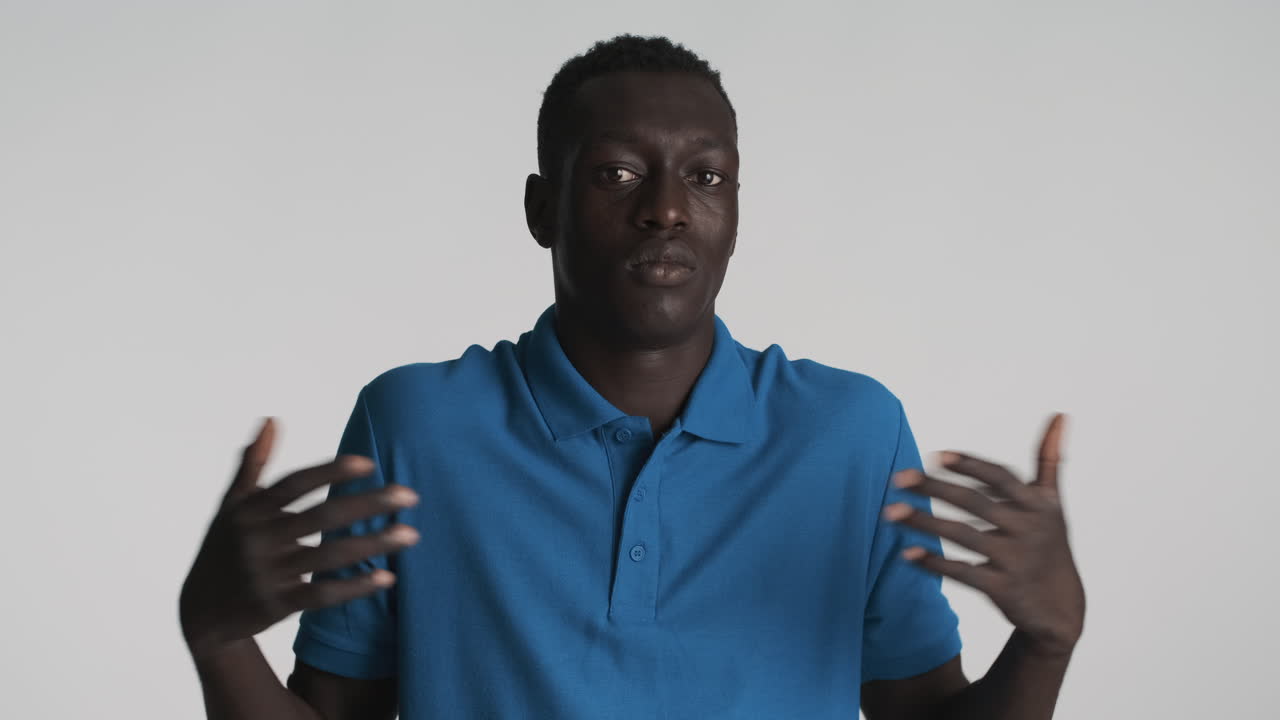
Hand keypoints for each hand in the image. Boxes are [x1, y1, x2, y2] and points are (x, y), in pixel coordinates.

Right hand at [179, 417, 419, 658]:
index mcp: (250, 511)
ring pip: (329, 556)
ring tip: (410, 534)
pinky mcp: (277, 605)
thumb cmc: (223, 548)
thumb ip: (252, 463)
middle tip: (410, 495)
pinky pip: (322, 595)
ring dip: (373, 544)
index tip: (369, 463)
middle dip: (368, 504)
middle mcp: (259, 540)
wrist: (200, 613)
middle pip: (321, 517)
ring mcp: (268, 574)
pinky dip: (354, 587)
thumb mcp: (231, 506)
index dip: (330, 472)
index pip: (296, 484)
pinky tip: (387, 577)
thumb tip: (271, 419)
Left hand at [883, 413, 1084, 655]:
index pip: (1001, 478)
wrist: (1062, 609)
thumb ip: (1050, 459)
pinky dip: (935, 563)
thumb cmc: (1050, 543)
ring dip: (924, 523)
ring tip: (889, 511)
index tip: (936, 455)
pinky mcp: (1004, 589)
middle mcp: (1028, 530)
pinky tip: (906, 552)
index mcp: (1038, 505)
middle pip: (975, 504)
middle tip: (897, 476)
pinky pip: (964, 573)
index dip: (970, 465)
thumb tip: (1060, 413)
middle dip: (934, 488)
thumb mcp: (1053, 503)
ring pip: (963, 537)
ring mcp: (1016, 560)